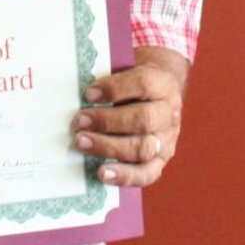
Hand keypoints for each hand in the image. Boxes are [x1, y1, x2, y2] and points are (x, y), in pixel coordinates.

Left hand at [72, 46, 188, 186]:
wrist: (158, 93)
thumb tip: (75, 85)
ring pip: (143, 148)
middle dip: (107, 121)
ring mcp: (167, 140)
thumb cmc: (132, 81)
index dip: (115, 88)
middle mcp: (168, 113)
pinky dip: (124, 175)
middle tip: (79, 121)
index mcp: (161, 83)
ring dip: (109, 147)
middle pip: (143, 119)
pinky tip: (102, 173)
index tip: (88, 94)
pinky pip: (147, 173)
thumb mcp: (126, 69)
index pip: (143, 84)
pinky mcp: (160, 161)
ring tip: (82, 143)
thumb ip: (107, 74)